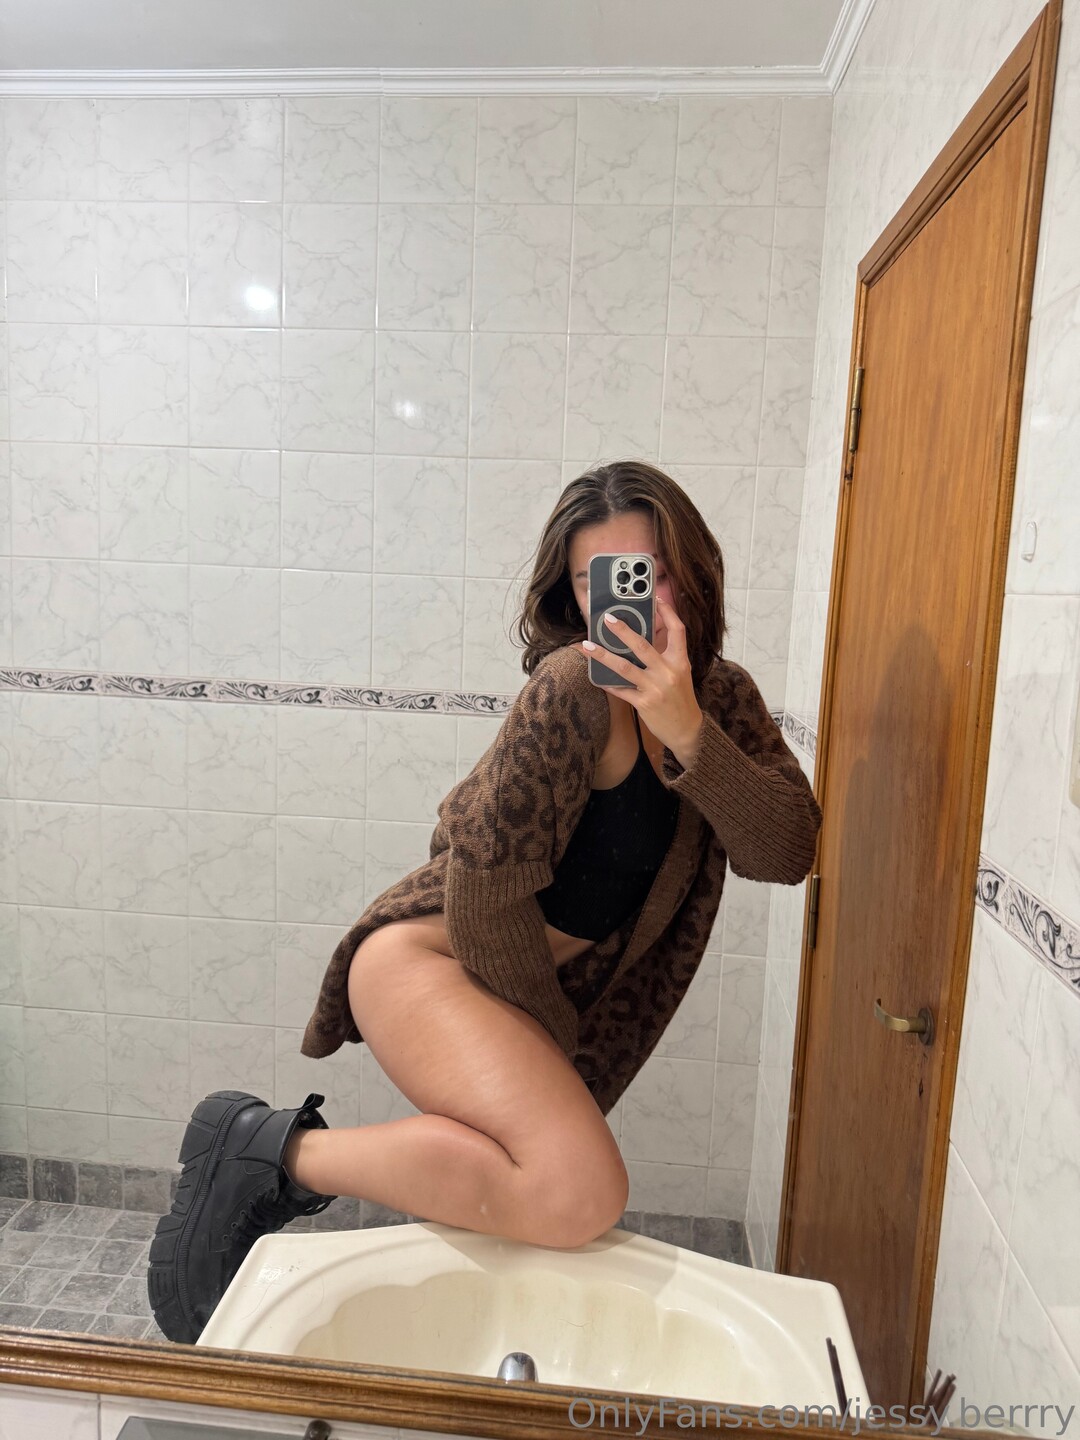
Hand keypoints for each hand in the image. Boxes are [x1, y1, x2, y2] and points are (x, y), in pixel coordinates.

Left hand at [578, 595, 703, 762]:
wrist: (687, 730)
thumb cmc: (680, 699)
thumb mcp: (680, 673)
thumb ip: (666, 655)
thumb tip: (648, 635)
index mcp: (680, 661)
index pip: (677, 631)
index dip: (668, 612)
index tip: (656, 598)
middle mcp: (668, 672)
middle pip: (642, 646)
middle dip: (622, 630)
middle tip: (607, 618)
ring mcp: (655, 688)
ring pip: (624, 667)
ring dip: (603, 655)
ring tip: (586, 645)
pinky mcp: (644, 703)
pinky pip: (620, 690)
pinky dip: (607, 682)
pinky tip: (595, 675)